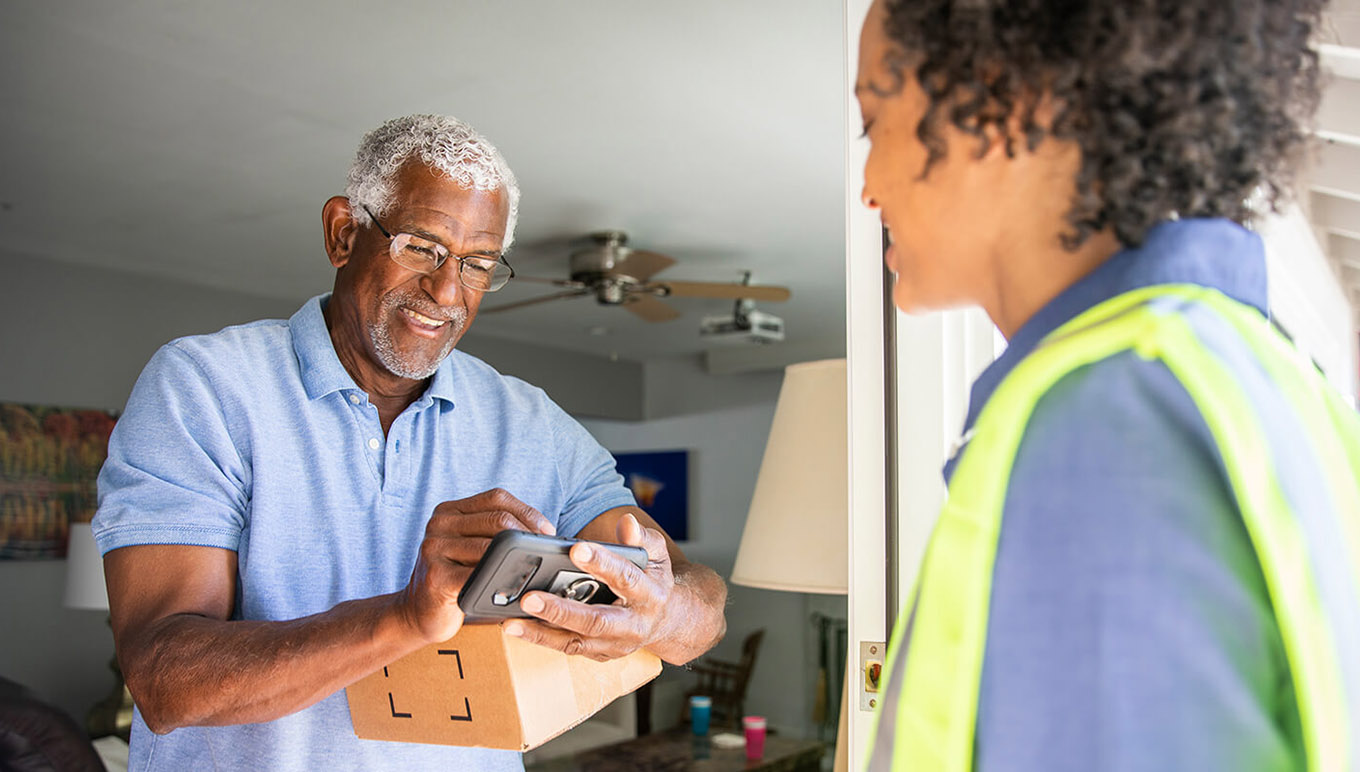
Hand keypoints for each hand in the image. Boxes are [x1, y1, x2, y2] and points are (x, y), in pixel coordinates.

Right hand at [398, 488, 555, 643]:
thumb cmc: (454, 579)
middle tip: (543, 553)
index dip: (527, 512)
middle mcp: (439, 523)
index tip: (547, 531)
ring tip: (533, 571)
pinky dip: (500, 581)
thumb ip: (494, 533)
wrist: (416, 613)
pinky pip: (478, 575)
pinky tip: (512, 588)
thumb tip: (542, 532)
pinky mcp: (436, 577)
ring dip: (518, 560)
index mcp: (450, 511)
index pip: (496, 498)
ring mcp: (434, 548)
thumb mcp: (470, 547)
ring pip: (490, 547)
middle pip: (497, 519)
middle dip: (527, 535)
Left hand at [505, 512, 673, 660]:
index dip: (602, 563)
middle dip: (561, 610)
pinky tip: (517, 627)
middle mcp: (633, 625)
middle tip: (530, 598)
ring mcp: (616, 644)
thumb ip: (642, 538)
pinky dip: (541, 640)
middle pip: (596, 620)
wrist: (670, 622)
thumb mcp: (657, 554)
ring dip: (541, 633)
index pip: (626, 577)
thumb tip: (627, 523)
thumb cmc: (655, 580)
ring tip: (511, 621)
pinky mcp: (601, 655)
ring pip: (576, 642)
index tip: (575, 549)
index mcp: (650, 595)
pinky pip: (568, 648)